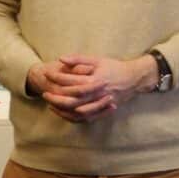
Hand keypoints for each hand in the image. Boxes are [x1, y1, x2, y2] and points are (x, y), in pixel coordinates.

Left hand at [41, 55, 156, 122]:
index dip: (56, 78)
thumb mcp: (96, 59)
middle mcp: (97, 94)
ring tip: (50, 104)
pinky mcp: (102, 111)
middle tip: (44, 93)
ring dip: (62, 110)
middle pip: (71, 100)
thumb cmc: (113, 67)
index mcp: (94, 80)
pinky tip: (62, 112)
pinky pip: (85, 119)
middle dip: (55, 97)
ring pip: (77, 112)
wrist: (133, 79)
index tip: (46, 74)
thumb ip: (78, 59)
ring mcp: (100, 105)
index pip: (70, 81)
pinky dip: (72, 118)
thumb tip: (61, 59)